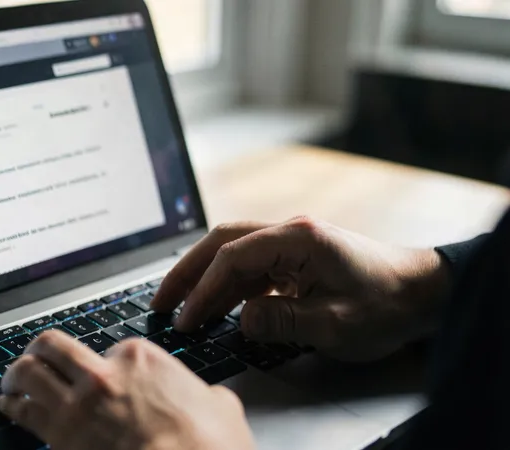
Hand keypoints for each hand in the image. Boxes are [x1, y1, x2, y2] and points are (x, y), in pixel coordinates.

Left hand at [0, 330, 254, 449]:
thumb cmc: (206, 445)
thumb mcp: (221, 406)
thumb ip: (203, 395)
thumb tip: (210, 401)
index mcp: (141, 358)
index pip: (109, 350)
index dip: (104, 364)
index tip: (100, 373)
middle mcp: (103, 372)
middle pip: (54, 346)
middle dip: (41, 350)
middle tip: (36, 355)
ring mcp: (78, 402)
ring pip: (30, 372)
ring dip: (17, 373)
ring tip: (13, 378)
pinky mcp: (60, 434)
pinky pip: (23, 411)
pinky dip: (11, 405)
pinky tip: (7, 406)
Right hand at [151, 217, 449, 360]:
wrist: (424, 293)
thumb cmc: (387, 304)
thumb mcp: (336, 324)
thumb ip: (282, 320)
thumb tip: (241, 319)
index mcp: (298, 238)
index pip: (232, 257)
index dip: (203, 289)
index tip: (186, 318)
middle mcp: (289, 233)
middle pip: (221, 243)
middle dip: (187, 272)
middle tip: (161, 302)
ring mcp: (291, 245)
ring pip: (232, 254)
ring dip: (204, 279)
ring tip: (178, 308)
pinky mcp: (295, 260)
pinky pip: (250, 270)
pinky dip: (227, 288)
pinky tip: (215, 309)